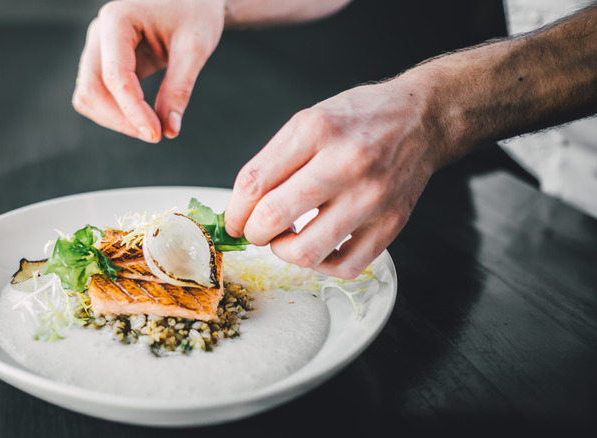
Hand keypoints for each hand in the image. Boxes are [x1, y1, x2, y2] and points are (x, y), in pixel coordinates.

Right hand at [72, 0, 224, 141]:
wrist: (193, 0)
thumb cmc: (195, 14)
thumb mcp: (194, 49)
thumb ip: (179, 89)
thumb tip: (170, 130)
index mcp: (118, 19)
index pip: (116, 77)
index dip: (133, 111)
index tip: (157, 134)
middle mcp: (100, 32)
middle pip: (91, 89)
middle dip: (121, 119)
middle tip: (156, 134)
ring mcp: (98, 47)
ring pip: (88, 96)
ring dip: (115, 119)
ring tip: (152, 126)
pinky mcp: (104, 62)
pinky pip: (97, 96)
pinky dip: (116, 113)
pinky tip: (144, 117)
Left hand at [224, 77, 443, 278]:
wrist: (420, 119)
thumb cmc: (359, 120)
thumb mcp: (308, 121)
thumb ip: (272, 162)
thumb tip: (241, 210)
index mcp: (316, 131)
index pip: (254, 182)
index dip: (234, 212)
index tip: (233, 221)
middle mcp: (346, 163)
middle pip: (273, 218)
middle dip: (254, 233)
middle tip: (257, 230)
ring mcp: (371, 197)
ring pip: (307, 251)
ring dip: (284, 252)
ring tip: (287, 238)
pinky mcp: (391, 223)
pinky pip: (345, 266)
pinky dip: (323, 265)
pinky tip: (319, 246)